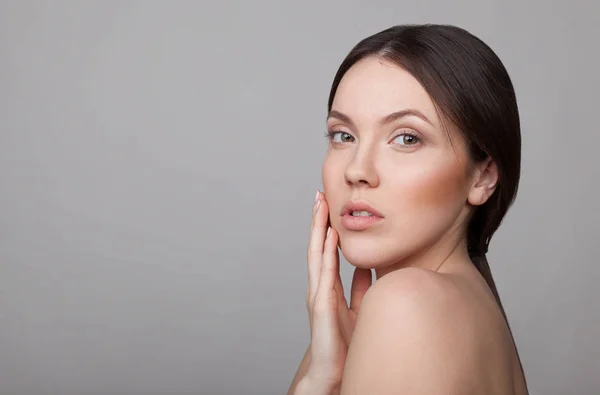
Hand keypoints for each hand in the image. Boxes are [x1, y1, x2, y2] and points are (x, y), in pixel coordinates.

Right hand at [303, 191, 371, 392]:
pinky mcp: (321, 306)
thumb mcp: (359, 306)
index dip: (327, 228)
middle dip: (319, 221)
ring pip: (317, 254)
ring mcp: (318, 295)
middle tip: (320, 195)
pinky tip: (329, 237)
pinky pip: (325, 274)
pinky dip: (326, 254)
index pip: (326, 251)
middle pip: (318, 247)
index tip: (330, 206)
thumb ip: (361, 287)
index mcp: (328, 287)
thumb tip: (368, 267)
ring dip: (318, 229)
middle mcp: (320, 287)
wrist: (333, 371)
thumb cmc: (345, 342)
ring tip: (321, 206)